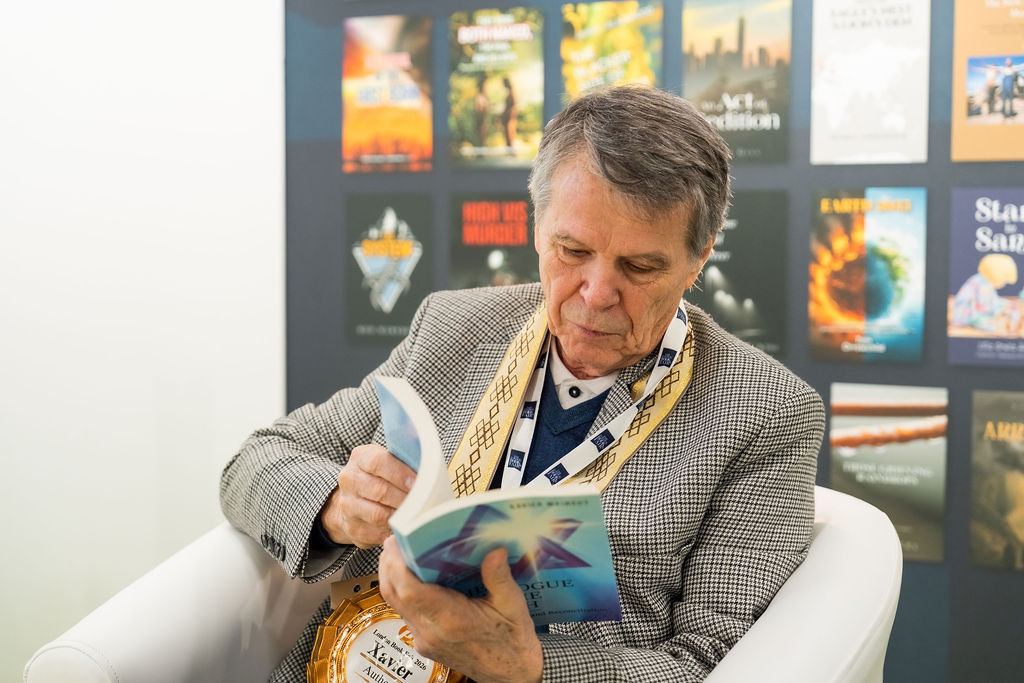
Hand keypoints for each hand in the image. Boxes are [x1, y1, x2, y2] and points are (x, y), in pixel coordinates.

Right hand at [319, 444, 415, 547]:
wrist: (353, 498)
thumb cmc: (381, 477)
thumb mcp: (389, 461)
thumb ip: (405, 464)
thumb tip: (431, 473)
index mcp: (360, 458)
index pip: (378, 463)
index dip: (400, 473)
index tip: (418, 482)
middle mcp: (349, 480)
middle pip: (379, 490)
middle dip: (404, 498)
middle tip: (424, 502)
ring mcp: (348, 506)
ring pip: (377, 515)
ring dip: (400, 517)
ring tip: (418, 516)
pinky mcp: (352, 528)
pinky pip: (376, 533)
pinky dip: (393, 532)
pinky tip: (405, 529)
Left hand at [378, 536, 542, 682]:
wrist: (511, 675)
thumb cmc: (513, 642)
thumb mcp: (513, 606)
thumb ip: (500, 578)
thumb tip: (493, 550)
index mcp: (452, 620)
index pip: (410, 590)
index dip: (397, 564)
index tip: (398, 541)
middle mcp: (432, 631)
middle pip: (394, 594)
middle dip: (389, 564)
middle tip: (396, 539)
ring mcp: (425, 639)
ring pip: (395, 603)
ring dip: (393, 577)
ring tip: (401, 552)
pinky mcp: (424, 643)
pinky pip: (405, 612)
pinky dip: (402, 591)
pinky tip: (414, 576)